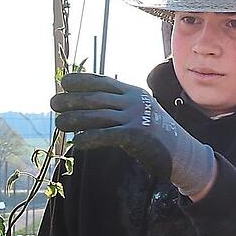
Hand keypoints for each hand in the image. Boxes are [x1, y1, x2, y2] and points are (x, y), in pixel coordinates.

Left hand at [52, 73, 215, 196]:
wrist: (182, 154)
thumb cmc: (155, 135)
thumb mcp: (138, 113)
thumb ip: (117, 107)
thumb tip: (87, 106)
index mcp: (133, 92)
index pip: (103, 82)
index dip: (82, 81)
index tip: (64, 82)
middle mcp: (135, 101)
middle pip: (97, 98)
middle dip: (73, 100)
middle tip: (53, 103)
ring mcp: (137, 117)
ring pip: (99, 116)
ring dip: (75, 119)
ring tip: (58, 124)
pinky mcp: (138, 136)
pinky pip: (108, 135)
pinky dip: (90, 138)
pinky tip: (77, 142)